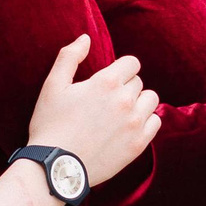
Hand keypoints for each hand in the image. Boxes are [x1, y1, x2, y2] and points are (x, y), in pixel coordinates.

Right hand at [25, 35, 162, 185]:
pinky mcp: (138, 144)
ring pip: (150, 100)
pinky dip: (146, 121)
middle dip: (125, 87)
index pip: (132, 63)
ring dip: (139, 102)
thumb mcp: (52, 86)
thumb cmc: (50, 125)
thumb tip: (86, 38)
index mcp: (106, 82)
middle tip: (106, 101)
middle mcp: (125, 100)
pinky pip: (155, 122)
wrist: (56, 166)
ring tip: (120, 113)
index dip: (120, 69)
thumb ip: (69, 57)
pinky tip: (129, 127)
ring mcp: (134, 123)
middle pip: (138, 82)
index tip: (109, 80)